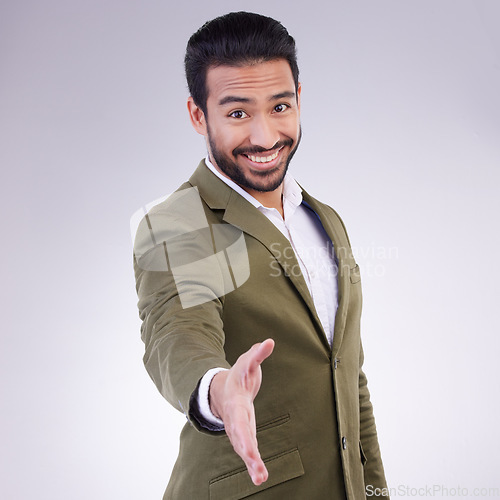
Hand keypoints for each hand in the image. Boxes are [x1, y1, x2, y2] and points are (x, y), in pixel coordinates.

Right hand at [209, 339, 274, 485]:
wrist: (224, 389)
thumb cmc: (239, 375)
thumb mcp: (248, 362)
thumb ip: (258, 353)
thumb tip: (270, 341)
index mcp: (236, 402)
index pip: (240, 419)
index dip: (244, 434)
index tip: (249, 449)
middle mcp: (235, 419)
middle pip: (241, 438)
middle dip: (248, 454)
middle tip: (258, 472)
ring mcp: (238, 429)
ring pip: (244, 448)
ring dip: (252, 464)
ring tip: (261, 478)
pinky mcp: (245, 436)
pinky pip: (249, 451)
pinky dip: (254, 464)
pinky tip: (260, 476)